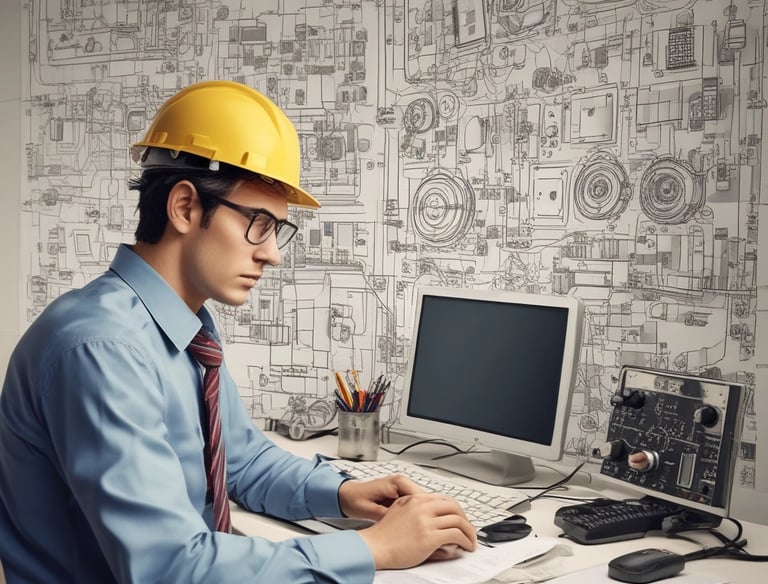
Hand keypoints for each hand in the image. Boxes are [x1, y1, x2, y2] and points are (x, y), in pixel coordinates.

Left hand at [338, 475, 422, 521]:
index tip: (426, 525)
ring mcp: (401, 488)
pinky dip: (414, 514)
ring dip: (420, 515)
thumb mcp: (370, 511)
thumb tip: (403, 525)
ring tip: (417, 529)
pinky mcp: (399, 495)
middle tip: (424, 530)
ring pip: (420, 503)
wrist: (345, 496)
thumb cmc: (354, 499)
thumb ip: (388, 516)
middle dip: (425, 514)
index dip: (425, 512)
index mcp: (397, 481)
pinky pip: (413, 504)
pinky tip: (411, 525)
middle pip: (423, 499)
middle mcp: (402, 482)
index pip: (421, 496)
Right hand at [356, 492, 476, 569]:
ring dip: (469, 532)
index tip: (460, 518)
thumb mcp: (399, 510)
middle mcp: (422, 506)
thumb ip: (415, 509)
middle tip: (468, 529)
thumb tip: (432, 517)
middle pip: (454, 507)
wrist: (374, 546)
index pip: (443, 499)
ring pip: (458, 520)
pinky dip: (466, 541)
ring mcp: (426, 521)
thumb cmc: (383, 534)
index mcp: (415, 498)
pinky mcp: (430, 536)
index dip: (455, 509)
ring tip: (470, 540)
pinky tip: (466, 546)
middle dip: (465, 519)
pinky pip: (456, 535)